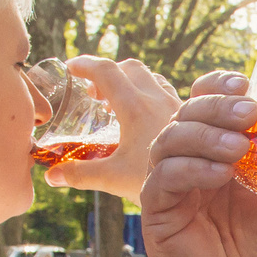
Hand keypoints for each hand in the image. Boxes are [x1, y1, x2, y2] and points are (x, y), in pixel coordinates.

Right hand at [42, 57, 180, 201]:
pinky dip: (151, 95)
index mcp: (134, 108)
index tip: (70, 68)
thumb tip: (51, 176)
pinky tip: (149, 119)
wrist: (205, 192)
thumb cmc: (158, 183)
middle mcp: (156, 100)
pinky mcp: (192, 117)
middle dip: (109, 72)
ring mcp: (175, 106)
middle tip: (95, 92)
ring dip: (132, 82)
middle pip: (130, 68)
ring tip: (119, 103)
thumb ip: (80, 174)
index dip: (85, 65)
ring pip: (152, 79)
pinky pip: (168, 94)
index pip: (105, 71)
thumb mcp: (113, 179)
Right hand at [142, 73, 256, 256]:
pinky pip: (163, 178)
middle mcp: (189, 158)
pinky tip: (219, 174)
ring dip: (205, 136)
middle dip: (217, 106)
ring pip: (171, 140)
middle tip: (250, 112)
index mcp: (217, 148)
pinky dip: (191, 169)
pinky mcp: (157, 209)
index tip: (247, 83)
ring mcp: (169, 182)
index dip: (220, 86)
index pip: (206, 100)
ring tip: (238, 146)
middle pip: (188, 112)